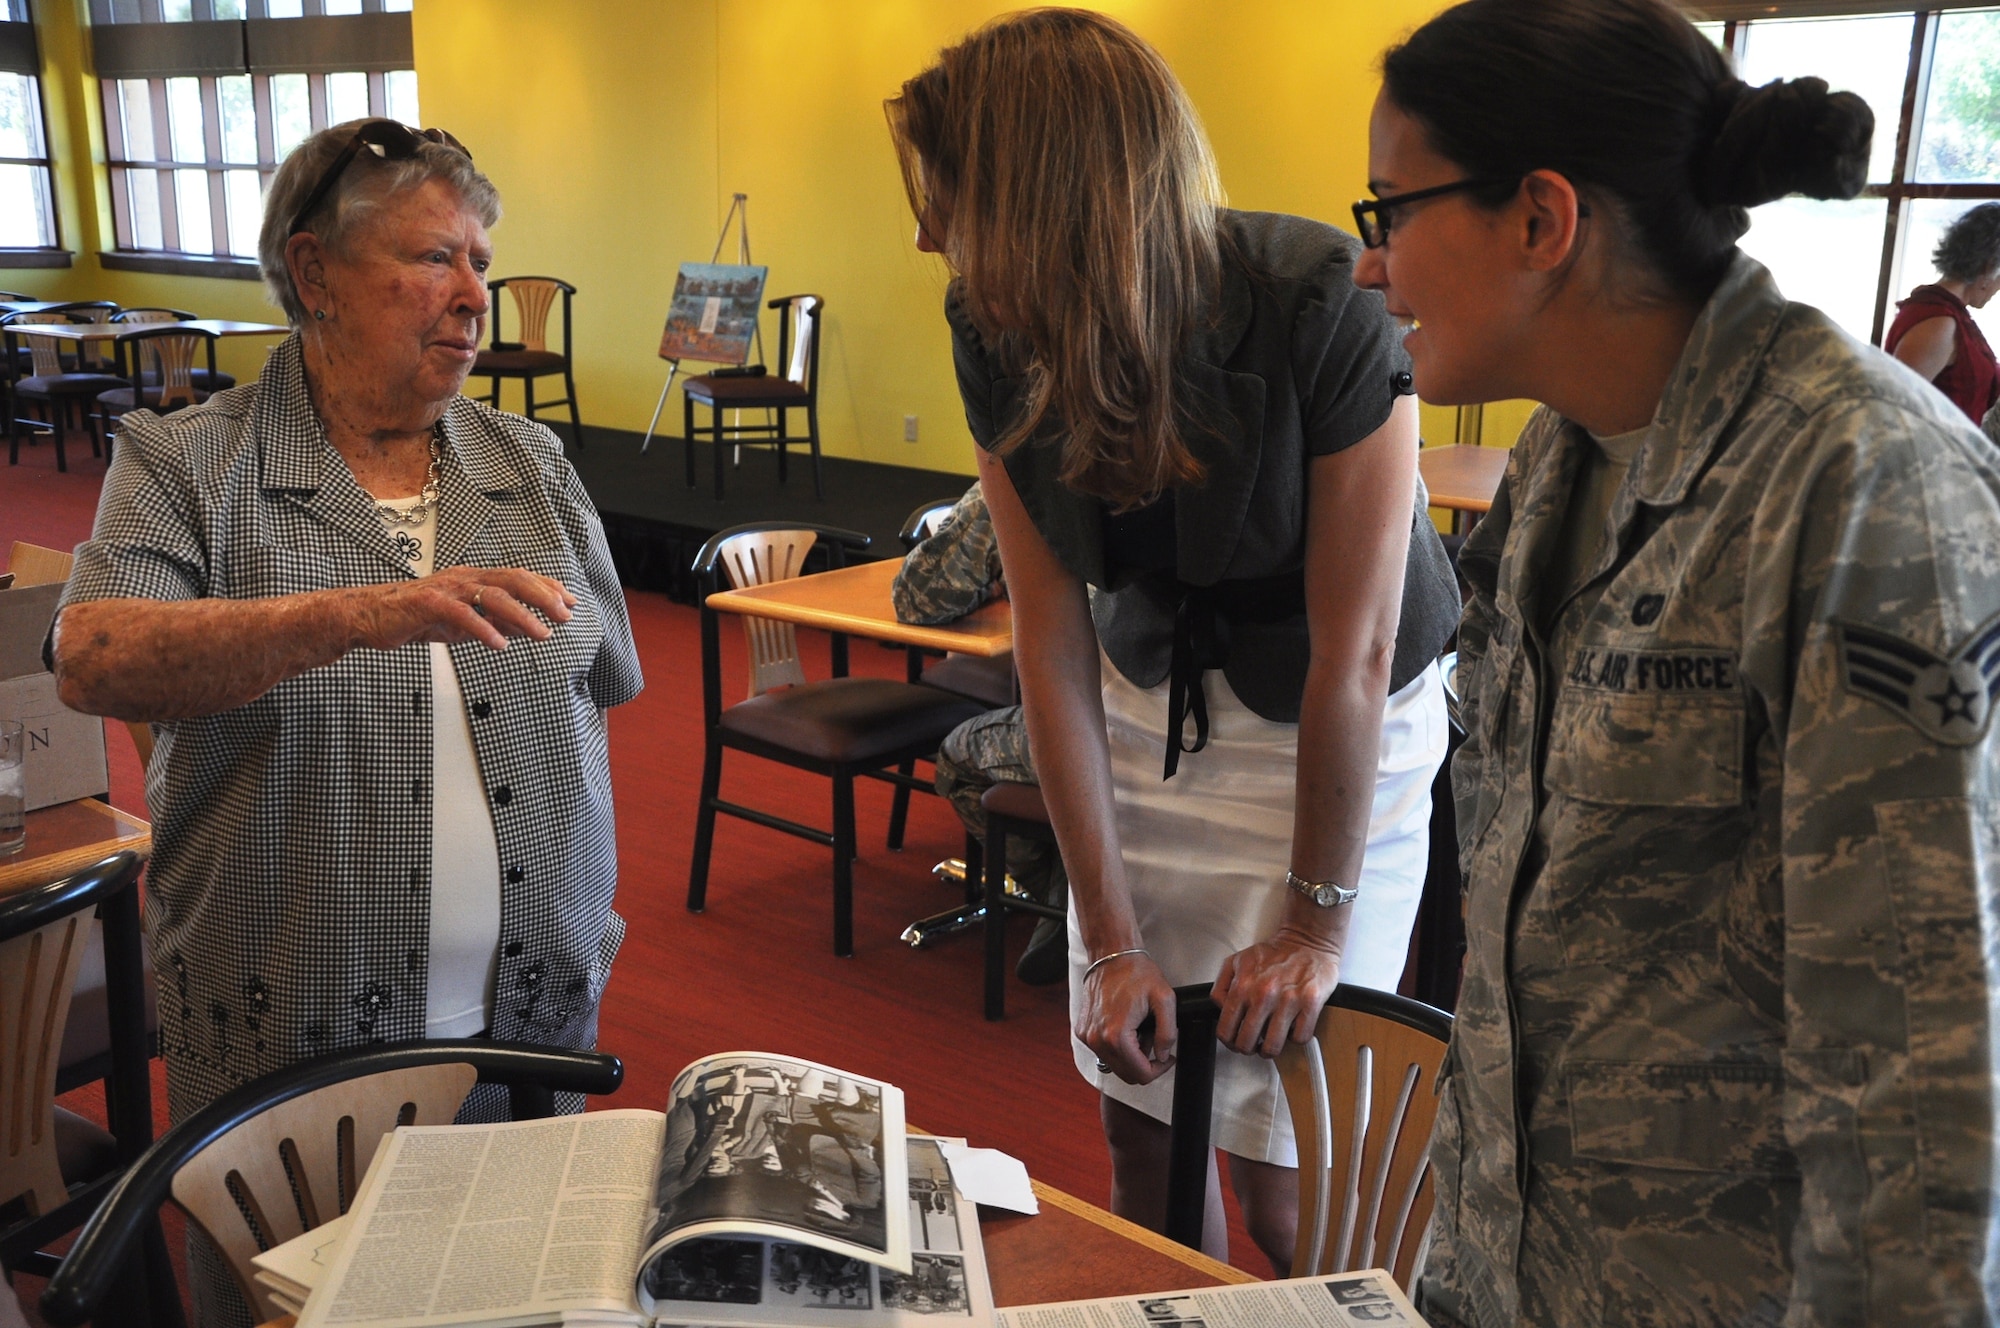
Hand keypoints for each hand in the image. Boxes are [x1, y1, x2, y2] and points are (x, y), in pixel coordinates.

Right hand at [345, 565, 576, 652]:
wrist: (368, 616)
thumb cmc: (414, 616)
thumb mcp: (462, 622)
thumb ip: (492, 621)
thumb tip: (525, 628)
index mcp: (473, 579)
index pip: (519, 579)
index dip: (547, 588)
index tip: (571, 602)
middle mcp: (464, 578)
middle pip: (512, 580)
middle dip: (543, 597)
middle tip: (565, 615)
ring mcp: (446, 589)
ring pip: (493, 596)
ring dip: (522, 615)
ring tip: (543, 634)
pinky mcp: (428, 604)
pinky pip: (461, 615)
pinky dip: (483, 629)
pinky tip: (500, 644)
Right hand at [1076, 951, 1176, 1084]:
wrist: (1112, 955)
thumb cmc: (1135, 972)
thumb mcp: (1164, 999)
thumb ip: (1167, 1033)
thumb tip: (1163, 1054)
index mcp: (1117, 1035)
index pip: (1140, 1074)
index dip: (1159, 1070)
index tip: (1167, 1057)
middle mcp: (1097, 1039)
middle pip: (1126, 1074)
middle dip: (1145, 1064)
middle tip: (1156, 1044)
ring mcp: (1087, 1036)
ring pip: (1114, 1065)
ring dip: (1130, 1056)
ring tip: (1141, 1031)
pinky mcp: (1083, 1030)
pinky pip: (1102, 1051)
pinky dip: (1117, 1047)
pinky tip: (1126, 1027)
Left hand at [1211, 924, 1342, 1058]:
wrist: (1307, 940)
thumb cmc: (1273, 954)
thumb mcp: (1236, 962)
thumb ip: (1221, 986)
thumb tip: (1221, 1009)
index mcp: (1243, 986)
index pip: (1226, 1030)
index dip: (1229, 1042)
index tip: (1234, 1042)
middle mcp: (1264, 994)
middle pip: (1247, 1043)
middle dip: (1247, 1049)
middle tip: (1252, 1045)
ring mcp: (1288, 1000)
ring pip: (1273, 1046)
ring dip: (1270, 1049)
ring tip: (1271, 1042)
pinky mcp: (1311, 1003)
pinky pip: (1300, 1037)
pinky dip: (1295, 1038)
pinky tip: (1291, 1029)